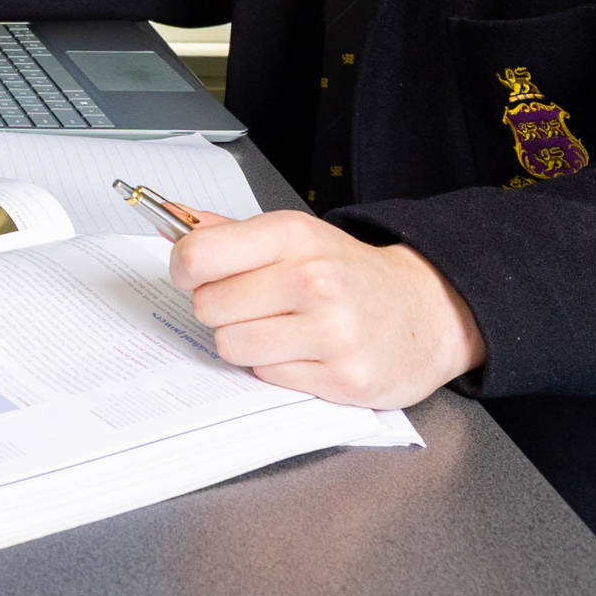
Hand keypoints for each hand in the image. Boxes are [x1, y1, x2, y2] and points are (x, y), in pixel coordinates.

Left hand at [170, 207, 485, 407]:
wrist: (426, 309)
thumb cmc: (350, 273)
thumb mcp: (296, 236)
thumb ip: (229, 231)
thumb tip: (169, 217)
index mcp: (294, 236)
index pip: (198, 256)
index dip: (184, 269)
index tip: (195, 274)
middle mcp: (313, 280)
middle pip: (208, 307)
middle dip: (219, 309)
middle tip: (250, 304)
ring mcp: (331, 332)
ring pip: (231, 346)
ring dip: (244, 342)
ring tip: (277, 329)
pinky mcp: (342, 378)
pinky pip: (266, 377)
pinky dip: (276, 368)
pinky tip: (304, 351)